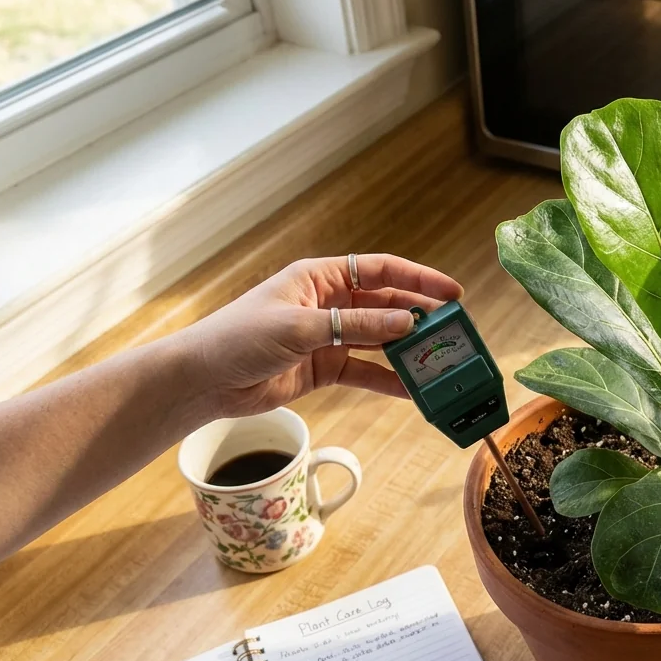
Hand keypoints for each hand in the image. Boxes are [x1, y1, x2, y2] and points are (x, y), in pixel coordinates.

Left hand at [180, 254, 463, 417]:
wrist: (204, 380)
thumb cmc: (240, 337)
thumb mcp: (300, 327)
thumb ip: (356, 325)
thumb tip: (406, 322)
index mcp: (321, 277)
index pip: (380, 270)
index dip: (418, 278)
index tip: (452, 292)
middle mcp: (329, 303)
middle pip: (386, 304)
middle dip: (420, 315)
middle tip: (456, 329)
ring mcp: (328, 336)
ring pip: (380, 339)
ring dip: (408, 349)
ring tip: (442, 360)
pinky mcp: (324, 368)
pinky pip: (366, 371)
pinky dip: (388, 380)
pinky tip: (413, 390)